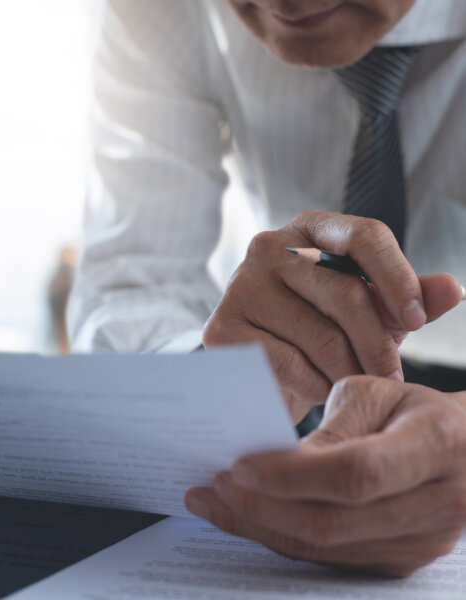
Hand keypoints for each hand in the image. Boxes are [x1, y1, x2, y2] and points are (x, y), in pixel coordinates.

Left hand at [185, 377, 465, 576]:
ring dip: (262, 528)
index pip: (354, 473)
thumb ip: (332, 428)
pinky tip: (250, 519)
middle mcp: (437, 504)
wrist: (463, 449)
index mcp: (435, 445)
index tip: (237, 467)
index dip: (292, 475)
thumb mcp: (377, 393)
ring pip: (325, 549)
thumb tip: (278, 462)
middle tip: (213, 488)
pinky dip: (283, 538)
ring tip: (215, 505)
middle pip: (333, 523)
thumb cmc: (414, 409)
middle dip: (262, 509)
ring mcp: (421, 544)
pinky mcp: (400, 562)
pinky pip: (330, 558)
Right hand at [203, 211, 461, 421]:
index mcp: (310, 230)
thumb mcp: (370, 310)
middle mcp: (269, 247)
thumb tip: (453, 288)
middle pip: (345, 292)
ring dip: (349, 374)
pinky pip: (288, 363)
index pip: (365, 235)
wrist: (261, 363)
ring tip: (357, 389)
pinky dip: (315, 386)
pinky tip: (323, 393)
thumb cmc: (320, 328)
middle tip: (391, 379)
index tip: (417, 322)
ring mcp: (240, 285)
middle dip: (377, 346)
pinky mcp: (222, 328)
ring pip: (319, 336)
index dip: (398, 278)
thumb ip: (409, 298)